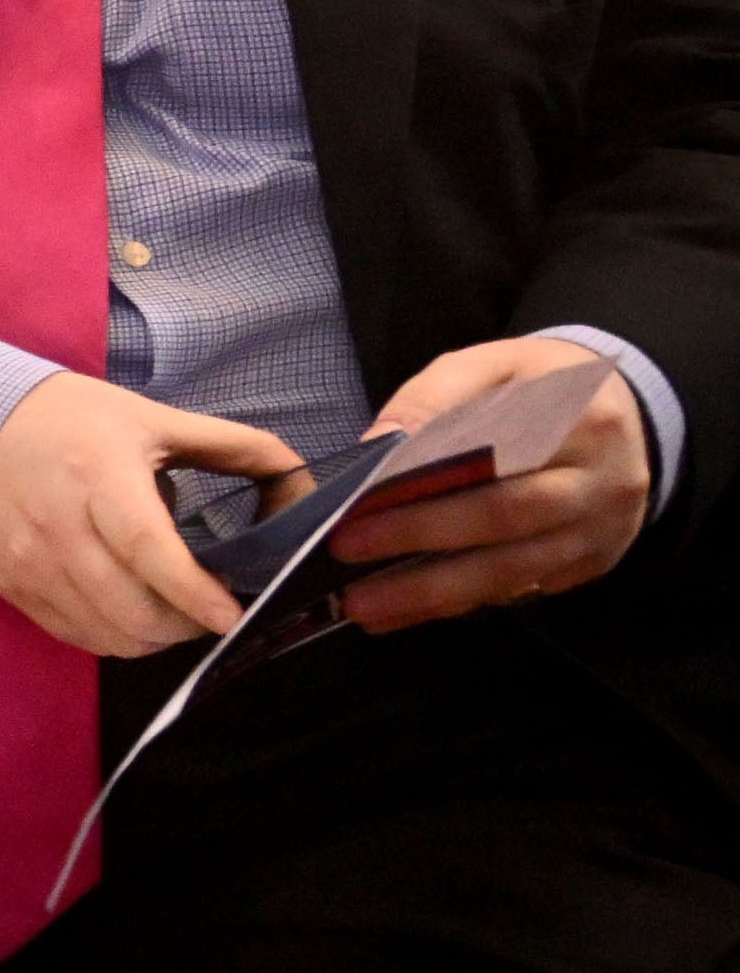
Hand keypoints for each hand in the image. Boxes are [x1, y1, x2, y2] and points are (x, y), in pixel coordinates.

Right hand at [0, 373, 309, 658]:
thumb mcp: (152, 418)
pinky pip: (74, 635)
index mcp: (98, 476)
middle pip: (128, 607)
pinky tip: (131, 615)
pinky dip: (113, 637)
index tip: (230, 615)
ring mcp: (28, 562)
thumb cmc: (69, 420)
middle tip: (209, 611)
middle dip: (183, 624)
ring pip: (104, 632)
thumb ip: (232, 446)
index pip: (147, 547)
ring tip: (174, 615)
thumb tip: (297, 478)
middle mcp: (56, 525)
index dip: (192, 591)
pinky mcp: (12, 585)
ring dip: (152, 638)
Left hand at [331, 336, 652, 630]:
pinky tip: (408, 610)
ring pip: (513, 572)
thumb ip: (433, 397)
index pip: (495, 460)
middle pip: (504, 521)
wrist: (627, 411)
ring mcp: (602, 530)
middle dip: (418, 541)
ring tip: (366, 606)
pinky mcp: (593, 563)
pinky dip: (460, 603)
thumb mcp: (492, 363)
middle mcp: (602, 482)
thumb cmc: (540, 384)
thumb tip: (376, 445)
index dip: (425, 487)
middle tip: (346, 555)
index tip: (355, 510)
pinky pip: (521, 591)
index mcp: (581, 420)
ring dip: (433, 595)